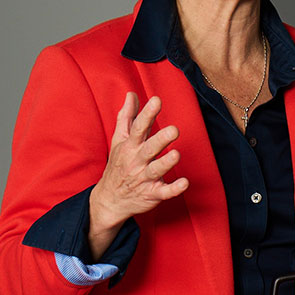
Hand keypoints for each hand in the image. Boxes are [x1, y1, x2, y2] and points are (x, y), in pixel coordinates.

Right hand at [90, 93, 186, 252]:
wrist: (110, 200)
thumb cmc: (118, 165)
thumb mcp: (119, 140)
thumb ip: (127, 117)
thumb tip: (131, 95)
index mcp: (130, 146)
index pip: (139, 128)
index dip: (147, 114)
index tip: (157, 100)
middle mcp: (137, 161)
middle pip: (149, 149)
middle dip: (161, 140)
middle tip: (174, 130)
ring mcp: (144, 179)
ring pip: (156, 170)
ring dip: (166, 163)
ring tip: (176, 155)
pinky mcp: (152, 194)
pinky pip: (164, 192)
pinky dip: (174, 189)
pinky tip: (184, 183)